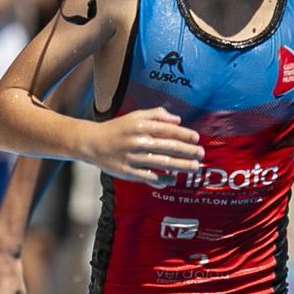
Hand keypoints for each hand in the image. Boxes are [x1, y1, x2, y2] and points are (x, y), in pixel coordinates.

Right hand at [80, 108, 203, 184]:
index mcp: (141, 126)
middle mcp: (138, 141)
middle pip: (168, 148)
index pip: (168, 130)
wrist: (92, 143)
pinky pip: (148, 177)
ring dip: (181, 166)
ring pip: (162, 163)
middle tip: (201, 154)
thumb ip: (157, 115)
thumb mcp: (135, 116)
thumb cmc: (117, 128)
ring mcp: (133, 158)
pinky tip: (173, 179)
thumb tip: (178, 120)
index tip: (196, 138)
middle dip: (188, 151)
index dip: (184, 134)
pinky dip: (162, 179)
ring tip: (194, 167)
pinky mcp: (127, 172)